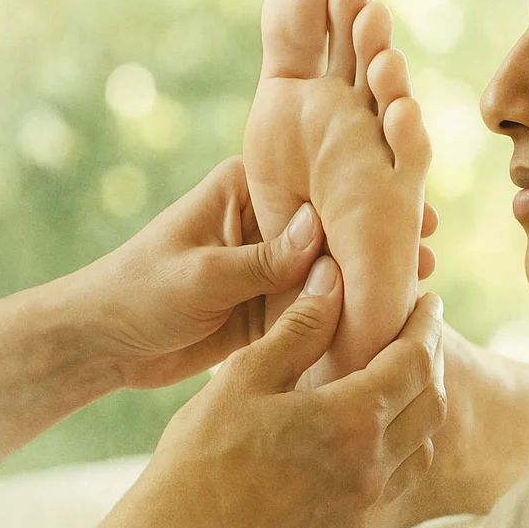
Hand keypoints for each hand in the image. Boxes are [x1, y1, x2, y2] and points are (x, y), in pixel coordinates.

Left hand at [68, 154, 439, 391]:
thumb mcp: (200, 274)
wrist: (100, 344)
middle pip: (336, 222)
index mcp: (244, 188)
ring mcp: (274, 263)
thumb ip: (262, 259)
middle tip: (428, 245)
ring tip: (420, 283)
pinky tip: (390, 315)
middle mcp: (268, 220)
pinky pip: (322, 304)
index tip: (408, 209)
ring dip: (374, 273)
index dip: (363, 192)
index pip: (315, 183)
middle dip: (380, 233)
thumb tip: (322, 234)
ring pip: (336, 265)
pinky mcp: (275, 304)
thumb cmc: (135, 293)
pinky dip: (353, 308)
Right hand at [123, 262, 447, 527]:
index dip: (427, 325)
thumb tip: (334, 276)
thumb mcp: (246, 376)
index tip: (428, 301)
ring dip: (423, 406)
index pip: (415, 360)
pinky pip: (400, 482)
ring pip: (423, 445)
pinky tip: (382, 431)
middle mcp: (372, 466)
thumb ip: (300, 327)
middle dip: (431, 360)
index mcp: (352, 420)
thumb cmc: (203, 452)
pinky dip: (405, 448)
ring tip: (405, 377)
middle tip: (421, 331)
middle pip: (431, 402)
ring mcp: (366, 504)